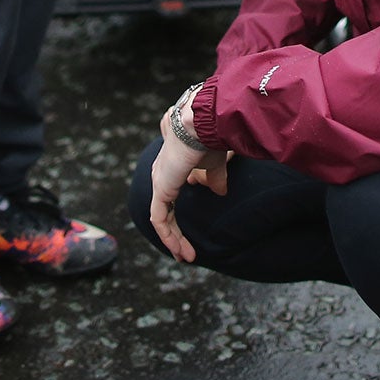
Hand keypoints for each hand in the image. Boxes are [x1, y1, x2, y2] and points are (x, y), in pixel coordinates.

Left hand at [149, 113, 229, 263]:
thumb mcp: (216, 164)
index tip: (191, 234)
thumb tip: (220, 192)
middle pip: (165, 210)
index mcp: (172, 165)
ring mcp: (159, 180)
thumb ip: (215, 179)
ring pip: (161, 218)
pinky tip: (180, 249)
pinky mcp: (161, 188)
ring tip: (186, 256)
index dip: (178, 218)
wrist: (203, 123)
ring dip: (173, 239)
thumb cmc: (211, 136)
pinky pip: (160, 219)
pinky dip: (169, 236)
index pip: (170, 197)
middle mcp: (162, 172)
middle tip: (186, 253)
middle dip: (174, 234)